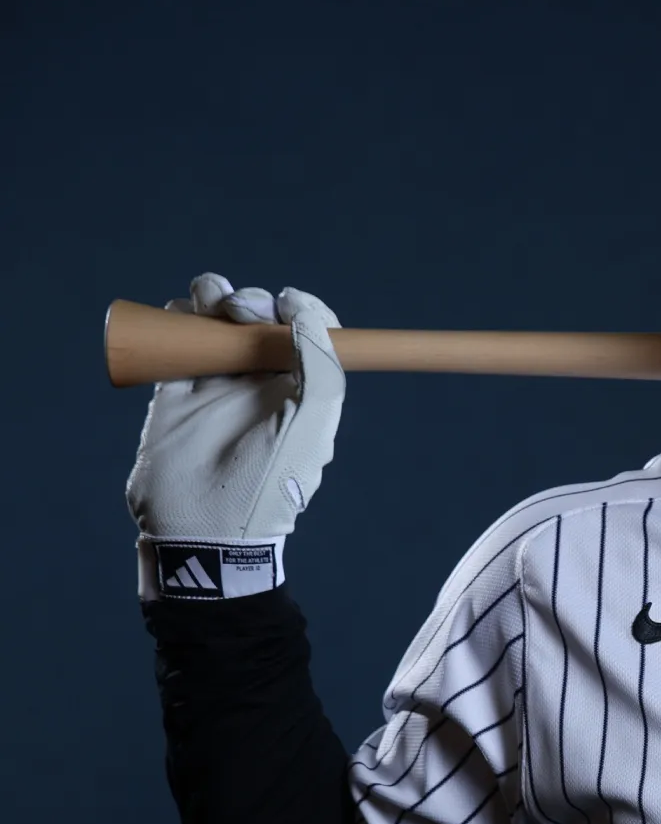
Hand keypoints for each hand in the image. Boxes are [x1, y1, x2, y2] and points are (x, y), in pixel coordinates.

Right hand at [125, 273, 345, 600]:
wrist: (202, 527)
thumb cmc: (268, 481)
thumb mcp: (312, 424)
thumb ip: (321, 365)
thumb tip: (302, 313)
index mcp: (304, 390)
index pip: (312, 333)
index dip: (303, 309)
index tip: (288, 304)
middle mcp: (264, 384)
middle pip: (263, 320)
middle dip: (255, 302)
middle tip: (243, 312)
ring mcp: (219, 384)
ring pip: (219, 322)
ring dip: (216, 296)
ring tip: (210, 299)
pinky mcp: (176, 389)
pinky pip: (178, 339)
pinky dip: (178, 316)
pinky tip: (182, 313)